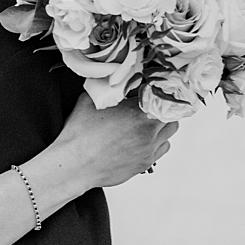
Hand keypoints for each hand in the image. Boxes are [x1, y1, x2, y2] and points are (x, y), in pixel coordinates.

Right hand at [56, 93, 176, 189]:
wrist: (74, 166)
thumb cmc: (79, 136)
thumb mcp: (90, 100)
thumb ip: (107, 88)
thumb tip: (112, 79)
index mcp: (138, 111)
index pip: (162, 94)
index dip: (158, 89)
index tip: (152, 87)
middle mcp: (148, 130)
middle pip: (171, 112)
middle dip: (161, 106)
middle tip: (150, 104)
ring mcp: (149, 148)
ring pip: (170, 131)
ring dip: (162, 124)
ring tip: (147, 122)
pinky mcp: (145, 163)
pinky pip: (163, 148)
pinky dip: (157, 141)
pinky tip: (143, 139)